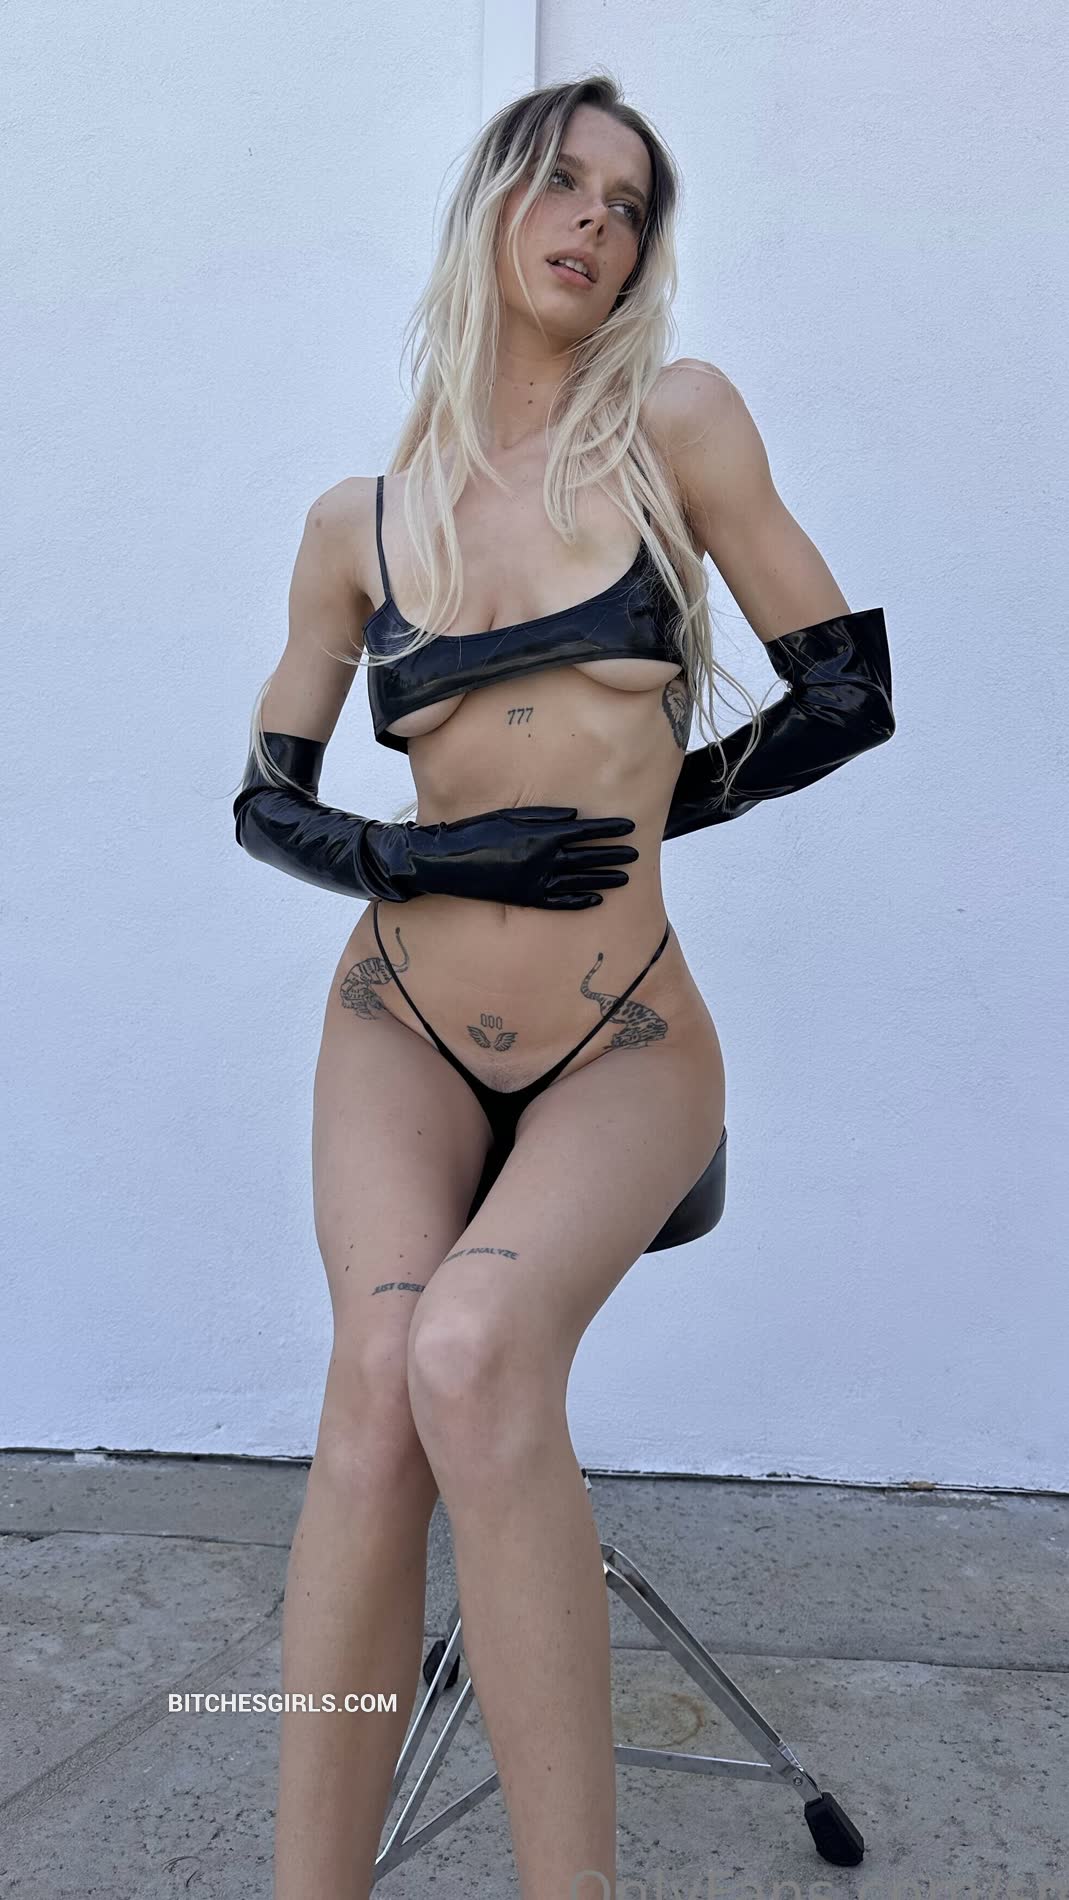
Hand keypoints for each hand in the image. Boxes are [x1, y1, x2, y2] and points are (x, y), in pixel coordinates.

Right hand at [363, 805, 639, 909]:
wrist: (450, 862)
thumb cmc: (478, 832)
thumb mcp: (510, 814)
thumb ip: (545, 815)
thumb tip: (576, 815)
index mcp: (542, 834)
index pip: (586, 830)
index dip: (610, 829)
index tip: (629, 827)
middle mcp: (545, 859)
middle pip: (589, 857)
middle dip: (615, 855)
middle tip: (635, 854)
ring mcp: (538, 881)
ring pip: (581, 880)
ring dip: (605, 878)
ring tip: (625, 878)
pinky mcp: (528, 899)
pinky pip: (562, 902)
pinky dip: (581, 901)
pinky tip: (598, 899)